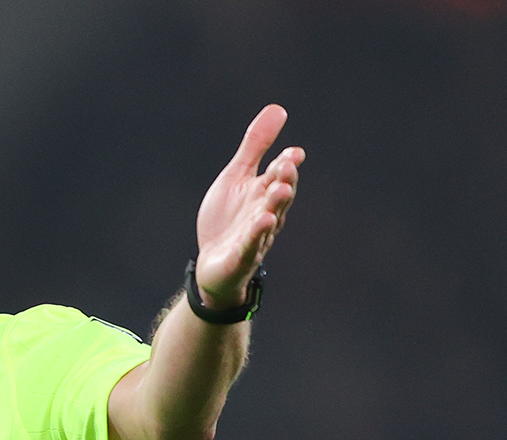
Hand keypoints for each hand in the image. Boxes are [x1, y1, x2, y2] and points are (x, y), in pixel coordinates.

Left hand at [193, 105, 304, 307]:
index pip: (280, 175)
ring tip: (280, 189)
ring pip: (269, 219)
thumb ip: (256, 146)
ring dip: (276, 205)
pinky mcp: (242, 256)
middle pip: (278, 195)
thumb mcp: (237, 176)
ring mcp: (255, 236)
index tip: (294, 152)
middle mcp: (264, 213)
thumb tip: (278, 109)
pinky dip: (257, 233)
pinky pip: (252, 244)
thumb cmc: (228, 219)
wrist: (213, 263)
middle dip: (284, 181)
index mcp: (264, 192)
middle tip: (286, 165)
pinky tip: (263, 220)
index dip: (287, 164)